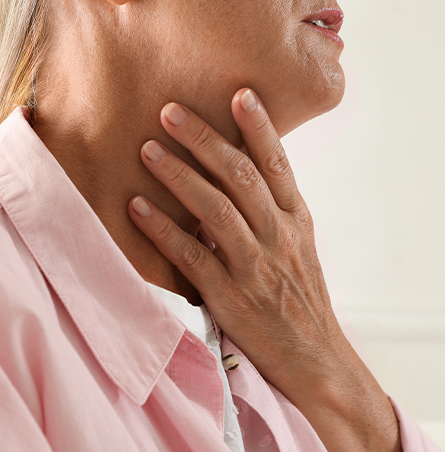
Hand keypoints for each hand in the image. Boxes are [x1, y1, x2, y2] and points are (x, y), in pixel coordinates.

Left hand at [128, 89, 351, 400]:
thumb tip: (234, 179)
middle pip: (240, 177)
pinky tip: (137, 207)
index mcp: (297, 221)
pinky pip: (191, 256)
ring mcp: (254, 266)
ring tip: (147, 149)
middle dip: (204, 140)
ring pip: (215, 209)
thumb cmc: (299, 299)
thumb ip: (273, 213)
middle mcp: (278, 236)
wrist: (313, 357)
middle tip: (170, 112)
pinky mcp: (229, 296)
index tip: (239, 94)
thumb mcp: (299, 248)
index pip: (278, 165)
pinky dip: (163, 229)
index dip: (259, 127)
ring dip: (179, 175)